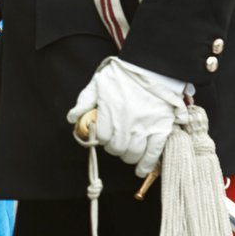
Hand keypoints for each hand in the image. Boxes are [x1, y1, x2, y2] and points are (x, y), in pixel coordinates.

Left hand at [67, 57, 186, 178]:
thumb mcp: (98, 83)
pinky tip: (141, 169)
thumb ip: (84, 101)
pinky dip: (147, 164)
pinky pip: (154, 153)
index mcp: (110, 109)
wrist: (153, 66)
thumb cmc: (124, 74)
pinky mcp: (162, 128)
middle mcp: (127, 121)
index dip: (101, 139)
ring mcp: (146, 126)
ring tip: (128, 152)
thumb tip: (72, 118)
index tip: (104, 136)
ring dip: (128, 156)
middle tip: (116, 143)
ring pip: (133, 153)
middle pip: (117, 148)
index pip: (101, 137)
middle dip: (114, 148)